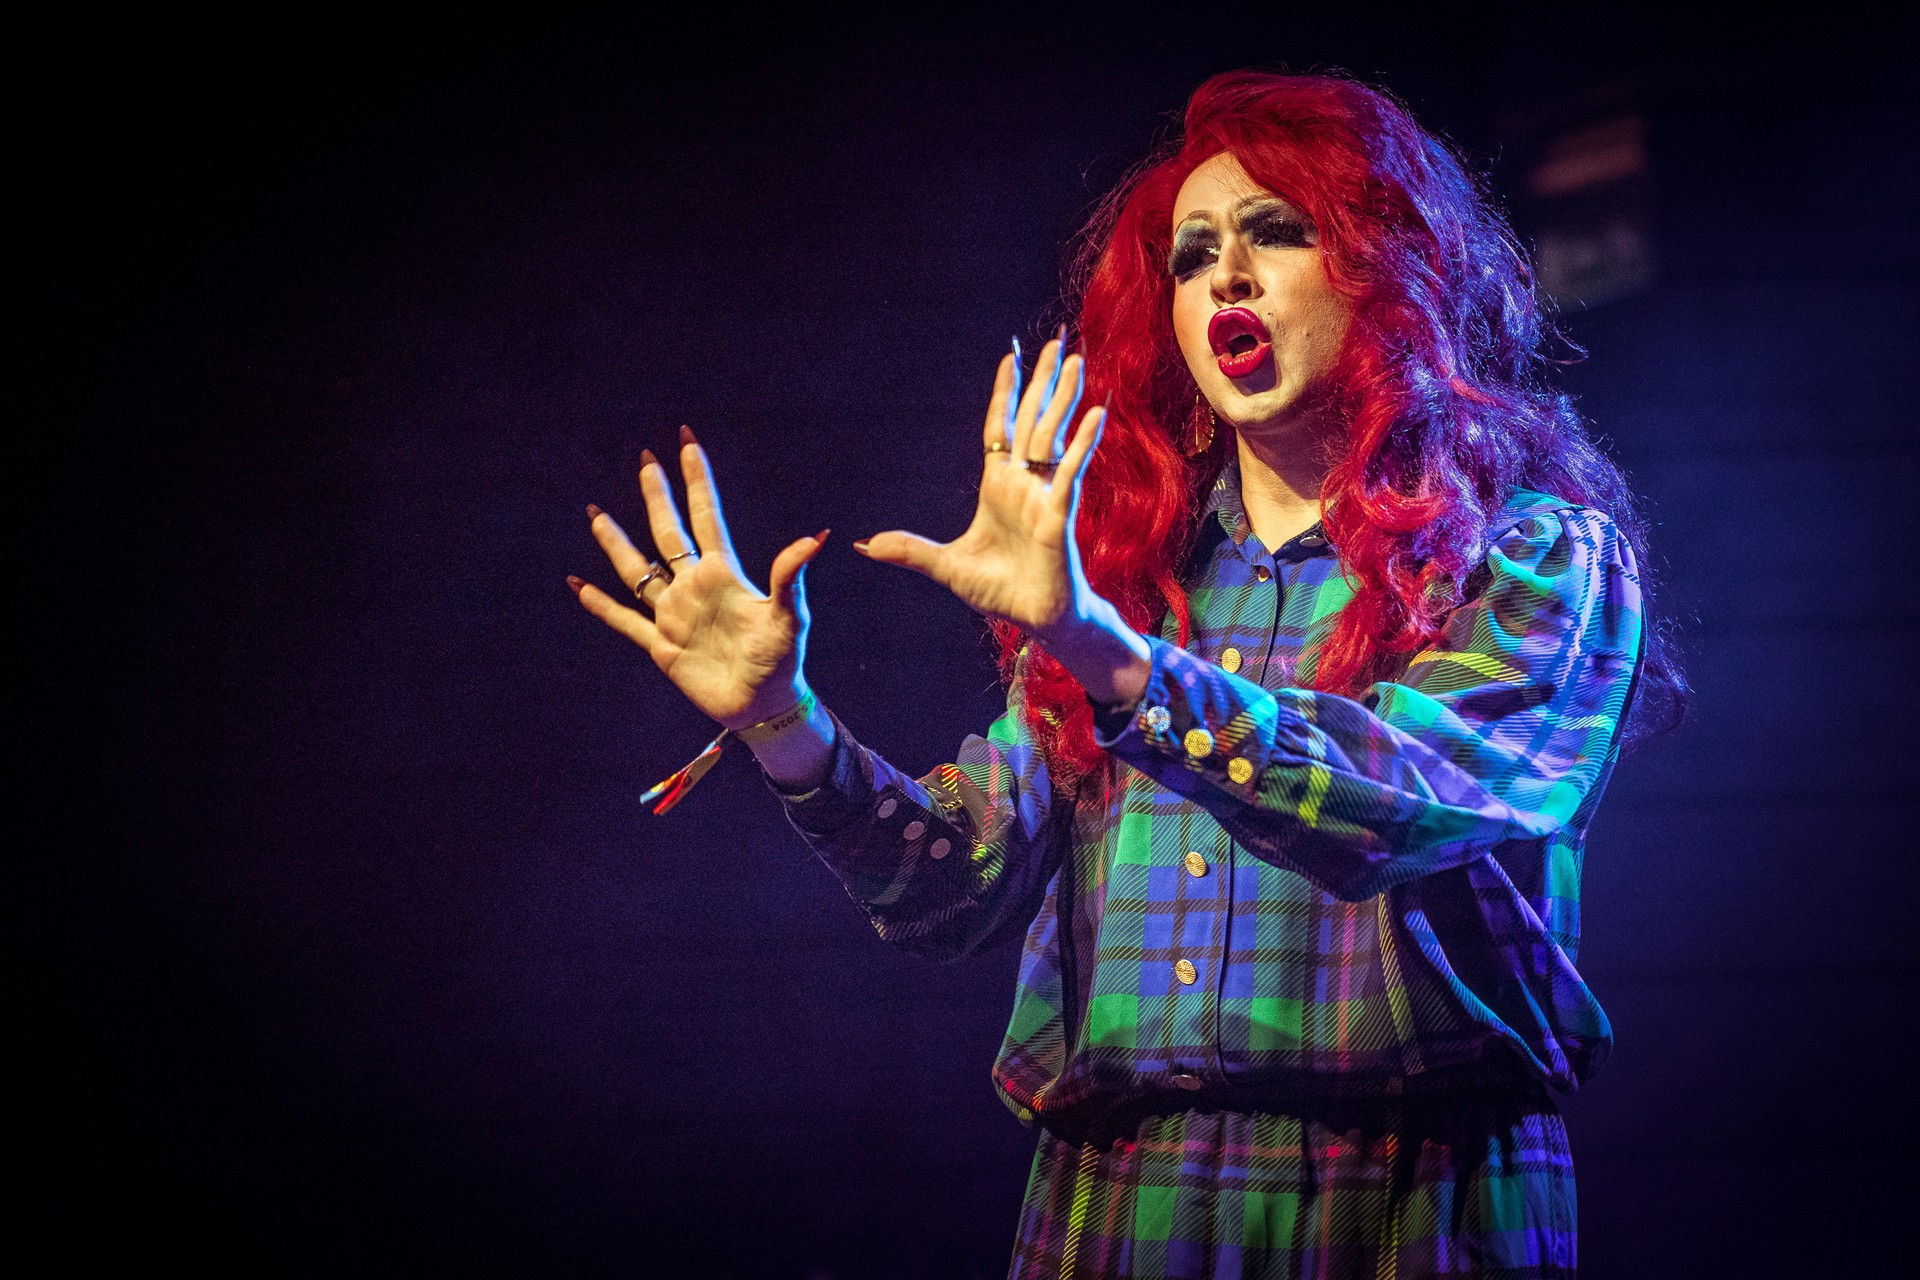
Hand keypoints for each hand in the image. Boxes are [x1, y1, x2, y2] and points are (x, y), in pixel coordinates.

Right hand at [569, 428, 827, 730]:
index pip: (706, 515)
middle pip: (668, 532)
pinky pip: (623, 620)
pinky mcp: (660, 645)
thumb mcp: (789, 615)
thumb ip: (791, 575)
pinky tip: (578, 585)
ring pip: (638, 570)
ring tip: (596, 514)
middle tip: (644, 460)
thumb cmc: (782, 659)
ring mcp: (674, 615)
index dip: (696, 480)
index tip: (687, 443)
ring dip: (616, 543)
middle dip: (656, 496)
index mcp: (723, 573)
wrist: (763, 705)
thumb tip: (817, 536)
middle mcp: (693, 587)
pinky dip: (600, 605)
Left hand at [855, 335, 1149, 703]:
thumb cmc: (1000, 592)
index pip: (1000, 428)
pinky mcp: (1059, 514)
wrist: (1036, 620)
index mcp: (998, 486)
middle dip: (1043, 380)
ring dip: (1063, 397)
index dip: (1005, 392)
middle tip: (1056, 340)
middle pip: (1032, 420)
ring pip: (1053, 436)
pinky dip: (1082, 445)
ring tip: (1076, 360)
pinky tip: (1096, 414)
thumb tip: (865, 545)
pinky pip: (1071, 473)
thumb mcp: (946, 567)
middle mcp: (1024, 482)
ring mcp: (1044, 495)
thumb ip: (910, 551)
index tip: (1011, 356)